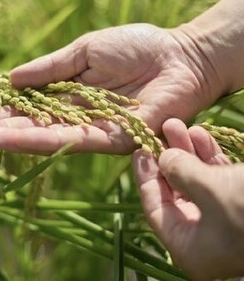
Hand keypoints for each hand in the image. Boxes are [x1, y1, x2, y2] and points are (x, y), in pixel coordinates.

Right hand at [0, 24, 221, 153]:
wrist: (179, 57)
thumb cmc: (136, 47)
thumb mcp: (86, 51)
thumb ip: (52, 68)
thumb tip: (13, 79)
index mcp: (72, 94)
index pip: (33, 107)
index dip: (7, 112)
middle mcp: (80, 116)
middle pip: (38, 126)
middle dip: (5, 129)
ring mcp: (97, 129)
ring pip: (52, 137)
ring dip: (19, 138)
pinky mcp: (116, 137)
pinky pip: (78, 139)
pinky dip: (50, 139)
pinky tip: (23, 139)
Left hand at [133, 118, 243, 279]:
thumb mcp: (212, 190)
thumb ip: (180, 174)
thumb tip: (163, 159)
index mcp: (190, 248)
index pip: (154, 207)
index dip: (144, 177)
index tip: (138, 150)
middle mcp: (204, 237)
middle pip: (174, 190)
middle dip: (167, 157)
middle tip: (159, 131)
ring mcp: (223, 218)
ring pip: (195, 180)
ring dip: (186, 152)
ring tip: (178, 125)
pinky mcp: (239, 201)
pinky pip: (216, 177)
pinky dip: (208, 156)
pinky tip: (200, 134)